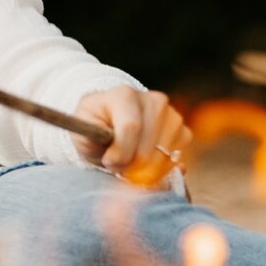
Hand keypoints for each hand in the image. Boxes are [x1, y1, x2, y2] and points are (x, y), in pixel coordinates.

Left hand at [75, 88, 190, 183]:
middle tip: (117, 166)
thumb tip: (114, 158)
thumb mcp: (83, 132)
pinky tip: (145, 163)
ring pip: (164, 155)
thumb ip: (91, 142)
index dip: (120, 153)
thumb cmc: (95, 127)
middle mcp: (153, 100)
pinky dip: (159, 169)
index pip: (131, 127)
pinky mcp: (182, 130)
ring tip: (129, 163)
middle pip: (149, 146)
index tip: (109, 161)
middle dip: (131, 166)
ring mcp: (171, 114)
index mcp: (124, 95)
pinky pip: (176, 158)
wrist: (112, 121)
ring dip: (145, 170)